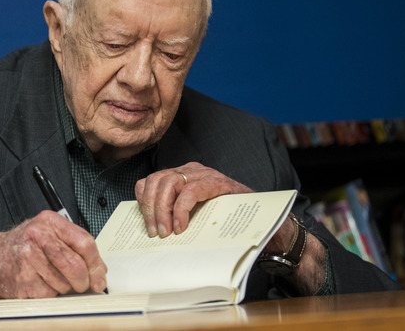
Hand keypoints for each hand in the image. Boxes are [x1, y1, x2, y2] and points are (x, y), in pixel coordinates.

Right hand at [0, 210, 106, 318]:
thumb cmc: (23, 247)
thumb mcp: (49, 235)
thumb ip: (75, 247)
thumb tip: (99, 270)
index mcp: (49, 222)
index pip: (84, 242)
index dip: (95, 264)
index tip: (99, 277)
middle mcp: (37, 236)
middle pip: (74, 265)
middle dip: (83, 281)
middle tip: (83, 285)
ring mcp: (28, 258)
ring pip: (63, 282)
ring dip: (64, 288)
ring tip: (52, 279)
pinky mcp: (22, 279)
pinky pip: (49, 294)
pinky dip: (50, 294)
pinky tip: (40, 284)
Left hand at [134, 162, 251, 237]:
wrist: (260, 221)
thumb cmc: (224, 220)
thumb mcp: (193, 215)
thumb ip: (174, 213)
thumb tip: (151, 230)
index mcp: (182, 176)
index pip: (150, 181)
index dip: (143, 201)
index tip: (145, 223)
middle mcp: (190, 170)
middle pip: (156, 181)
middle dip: (150, 209)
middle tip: (155, 233)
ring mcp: (203, 174)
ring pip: (168, 183)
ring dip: (162, 210)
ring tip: (166, 232)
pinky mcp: (216, 182)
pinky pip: (190, 191)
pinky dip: (181, 210)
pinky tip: (181, 226)